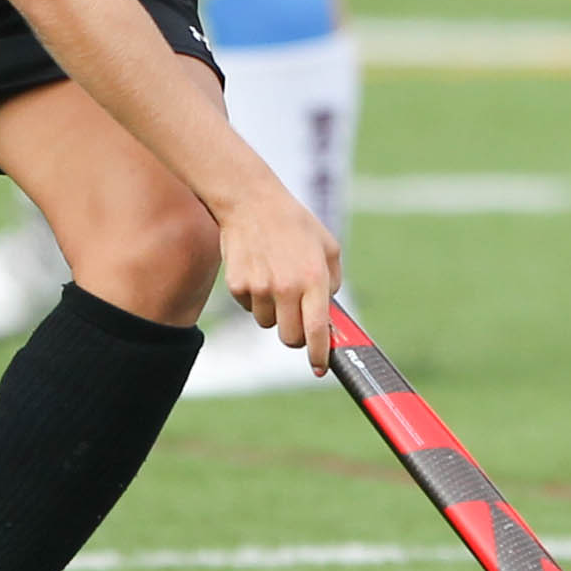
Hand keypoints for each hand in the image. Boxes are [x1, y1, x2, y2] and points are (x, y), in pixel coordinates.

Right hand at [219, 184, 343, 369]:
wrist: (251, 202)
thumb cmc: (295, 225)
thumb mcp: (328, 247)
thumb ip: (332, 283)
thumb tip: (327, 315)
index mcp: (313, 278)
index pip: (316, 330)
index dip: (318, 354)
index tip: (319, 368)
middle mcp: (286, 287)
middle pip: (290, 337)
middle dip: (296, 336)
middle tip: (298, 320)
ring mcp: (259, 287)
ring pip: (267, 324)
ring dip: (274, 312)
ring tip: (277, 281)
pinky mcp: (237, 285)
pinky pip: (249, 308)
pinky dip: (256, 298)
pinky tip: (260, 271)